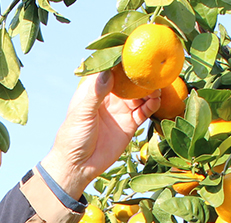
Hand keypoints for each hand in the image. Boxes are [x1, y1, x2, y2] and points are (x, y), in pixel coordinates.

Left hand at [40, 70, 160, 198]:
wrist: (79, 166)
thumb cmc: (73, 137)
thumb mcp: (82, 113)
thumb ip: (96, 93)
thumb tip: (107, 72)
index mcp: (94, 90)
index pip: (109, 69)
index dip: (121, 59)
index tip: (133, 48)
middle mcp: (109, 97)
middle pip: (128, 80)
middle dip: (140, 73)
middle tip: (152, 66)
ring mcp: (120, 110)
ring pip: (139, 94)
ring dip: (149, 88)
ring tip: (157, 84)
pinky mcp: (130, 124)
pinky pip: (144, 111)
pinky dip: (152, 105)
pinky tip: (156, 99)